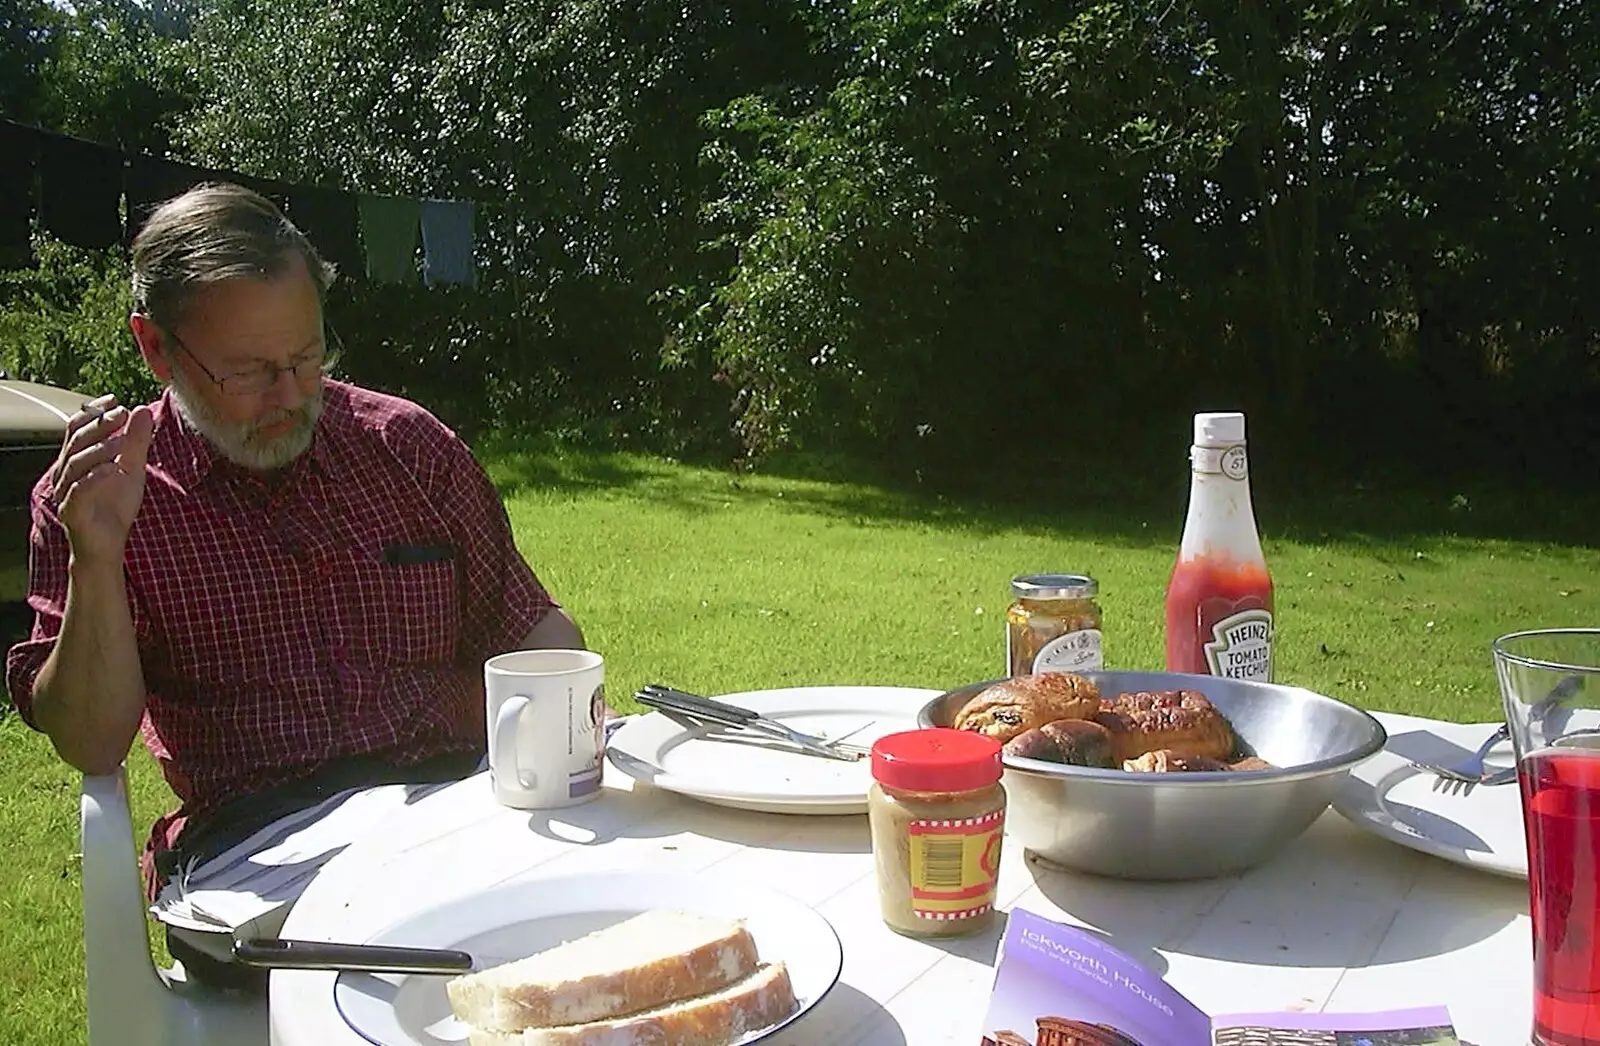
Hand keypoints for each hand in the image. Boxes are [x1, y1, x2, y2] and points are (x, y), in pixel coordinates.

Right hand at [49, 395, 154, 565]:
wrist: (107, 544)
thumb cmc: (115, 505)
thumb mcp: (131, 469)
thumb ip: (135, 441)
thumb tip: (142, 409)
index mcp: (75, 458)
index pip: (77, 427)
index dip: (93, 412)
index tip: (114, 400)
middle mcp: (65, 472)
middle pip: (75, 441)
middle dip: (98, 425)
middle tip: (120, 413)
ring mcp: (66, 491)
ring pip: (75, 463)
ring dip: (99, 449)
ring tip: (122, 441)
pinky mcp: (72, 511)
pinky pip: (79, 490)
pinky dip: (96, 477)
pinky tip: (114, 470)